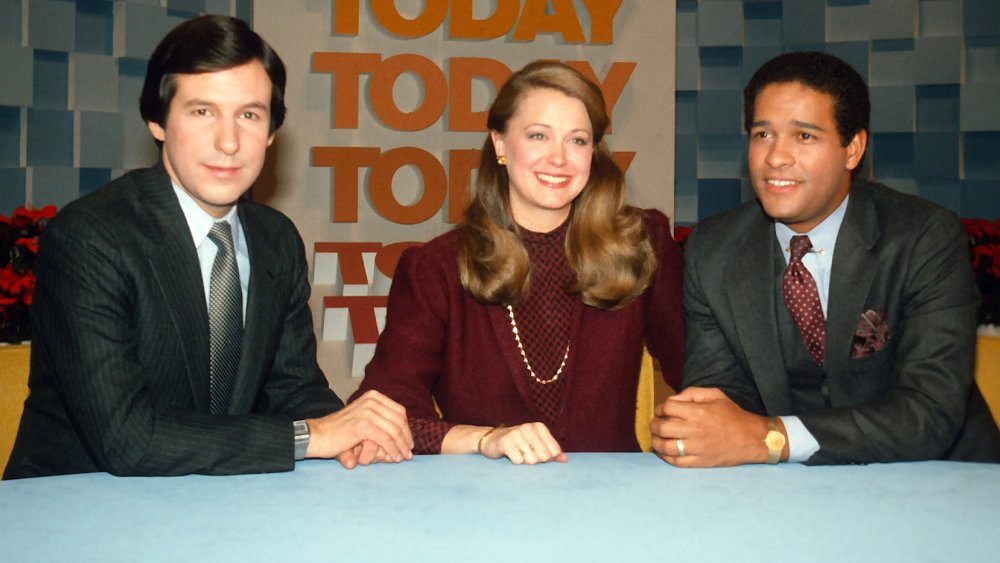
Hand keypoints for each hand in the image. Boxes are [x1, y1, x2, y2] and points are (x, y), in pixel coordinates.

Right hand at [307, 390, 413, 464]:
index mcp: (373, 396)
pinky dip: (393, 450)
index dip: (406, 428)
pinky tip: (394, 457)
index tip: (408, 442)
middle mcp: (371, 400)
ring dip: (401, 446)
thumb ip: (379, 421)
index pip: (399, 411)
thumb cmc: (338, 431)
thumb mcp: (361, 419)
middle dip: (406, 438)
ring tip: (403, 457)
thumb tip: (402, 432)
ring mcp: (367, 412)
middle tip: (408, 452)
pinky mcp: (363, 425)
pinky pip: (386, 439)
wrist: (316, 435)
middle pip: (399, 420)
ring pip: (394, 430)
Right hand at [479, 422, 567, 464]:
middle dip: (536, 461)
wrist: (492, 440)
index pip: (554, 451)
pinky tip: (510, 455)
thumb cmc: (518, 444)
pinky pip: (518, 460)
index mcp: (539, 427)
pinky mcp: (505, 442)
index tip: (538, 455)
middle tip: (526, 456)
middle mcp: (528, 427)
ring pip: (531, 459)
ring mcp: (516, 433)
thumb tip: (565, 459)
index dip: (548, 458)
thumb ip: (552, 452)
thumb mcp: (536, 446)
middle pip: (544, 456)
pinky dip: (515, 462)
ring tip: (519, 455)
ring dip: (525, 462)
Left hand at [649, 387, 772, 466]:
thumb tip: (673, 400)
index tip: (661, 411)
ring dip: (655, 442)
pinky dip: (665, 457)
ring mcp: (697, 448)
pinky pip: (676, 462)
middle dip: (654, 425)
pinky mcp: (700, 462)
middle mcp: (695, 430)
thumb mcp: (715, 395)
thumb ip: (692, 393)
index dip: (660, 408)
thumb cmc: (733, 415)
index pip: (667, 408)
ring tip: (656, 438)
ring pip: (665, 447)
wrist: (752, 438)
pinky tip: (664, 452)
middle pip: (662, 428)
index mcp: (698, 412)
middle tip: (655, 424)